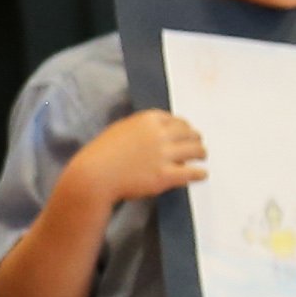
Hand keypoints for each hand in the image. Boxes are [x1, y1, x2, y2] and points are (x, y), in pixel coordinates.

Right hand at [68, 109, 207, 206]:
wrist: (93, 176)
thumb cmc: (101, 154)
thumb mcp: (120, 130)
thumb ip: (141, 129)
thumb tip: (158, 133)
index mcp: (148, 120)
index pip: (176, 120)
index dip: (183, 126)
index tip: (186, 132)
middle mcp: (159, 134)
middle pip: (189, 132)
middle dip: (195, 138)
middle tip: (198, 144)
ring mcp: (164, 155)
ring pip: (196, 150)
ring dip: (201, 153)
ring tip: (202, 157)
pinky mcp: (165, 175)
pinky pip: (191, 172)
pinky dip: (200, 173)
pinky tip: (202, 174)